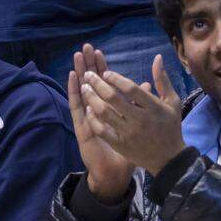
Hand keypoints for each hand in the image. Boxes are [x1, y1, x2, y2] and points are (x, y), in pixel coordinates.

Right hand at [67, 44, 134, 203]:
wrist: (116, 172)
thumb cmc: (129, 148)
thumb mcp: (139, 123)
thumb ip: (141, 104)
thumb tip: (147, 85)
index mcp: (111, 108)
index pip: (105, 83)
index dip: (102, 67)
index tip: (100, 51)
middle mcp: (97, 110)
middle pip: (92, 83)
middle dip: (89, 65)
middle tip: (85, 47)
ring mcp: (88, 117)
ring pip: (82, 91)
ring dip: (79, 73)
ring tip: (77, 57)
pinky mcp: (82, 126)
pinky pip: (76, 107)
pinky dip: (74, 92)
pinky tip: (73, 78)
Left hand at [81, 55, 186, 176]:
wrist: (168, 158)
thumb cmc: (170, 126)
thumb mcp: (172, 100)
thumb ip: (162, 79)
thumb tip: (157, 57)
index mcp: (153, 107)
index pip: (131, 89)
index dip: (116, 79)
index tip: (106, 72)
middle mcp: (140, 119)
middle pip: (114, 99)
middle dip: (98, 84)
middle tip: (87, 74)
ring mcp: (128, 133)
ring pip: (105, 113)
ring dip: (92, 99)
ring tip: (84, 88)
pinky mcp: (120, 145)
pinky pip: (103, 130)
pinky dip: (93, 119)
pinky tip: (87, 109)